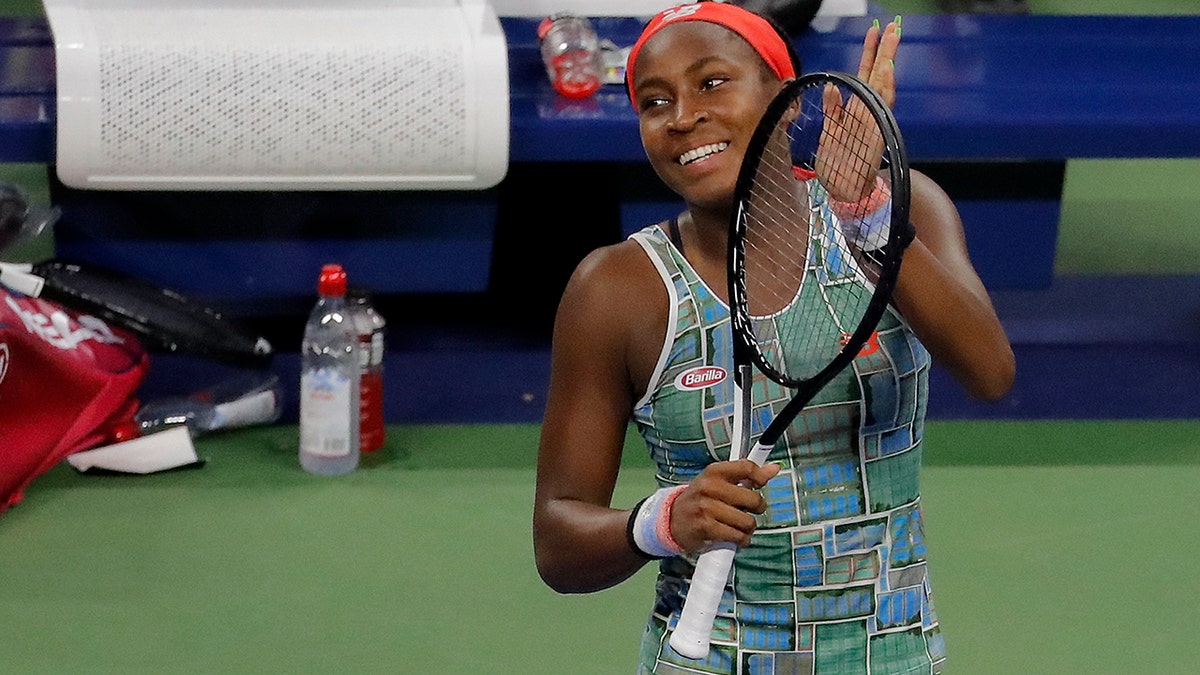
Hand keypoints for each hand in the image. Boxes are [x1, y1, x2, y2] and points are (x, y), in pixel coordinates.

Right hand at [668, 459, 781, 552]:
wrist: (671, 520)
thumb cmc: (700, 500)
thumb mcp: (719, 482)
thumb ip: (747, 476)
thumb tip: (774, 468)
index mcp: (714, 472)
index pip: (746, 467)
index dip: (760, 477)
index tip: (761, 485)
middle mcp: (709, 487)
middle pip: (753, 499)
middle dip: (756, 509)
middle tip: (747, 511)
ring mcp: (707, 508)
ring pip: (747, 521)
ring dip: (748, 528)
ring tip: (739, 526)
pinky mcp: (706, 528)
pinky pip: (737, 536)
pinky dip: (742, 540)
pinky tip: (736, 537)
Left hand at [814, 18, 900, 201]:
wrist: (845, 192)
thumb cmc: (838, 164)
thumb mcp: (829, 133)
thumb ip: (832, 110)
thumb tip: (832, 87)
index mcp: (857, 111)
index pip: (865, 76)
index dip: (870, 54)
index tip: (874, 32)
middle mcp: (869, 114)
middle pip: (878, 76)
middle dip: (885, 51)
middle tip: (892, 27)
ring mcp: (874, 123)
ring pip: (884, 88)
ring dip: (887, 65)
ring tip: (891, 43)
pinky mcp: (876, 135)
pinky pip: (881, 109)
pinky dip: (885, 90)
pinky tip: (886, 72)